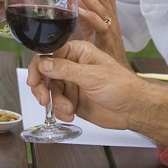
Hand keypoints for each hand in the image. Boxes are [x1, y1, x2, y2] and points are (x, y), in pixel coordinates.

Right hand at [28, 41, 167, 145]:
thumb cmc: (121, 86)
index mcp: (77, 53)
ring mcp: (71, 84)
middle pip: (45, 75)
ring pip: (50, 92)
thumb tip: (43, 64)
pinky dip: (60, 111)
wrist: (134, 109)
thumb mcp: (92, 76)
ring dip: (55, 103)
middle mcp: (71, 67)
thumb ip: (65, 69)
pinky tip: (70, 114)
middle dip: (43, 89)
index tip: (33, 81)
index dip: (38, 68)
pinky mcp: (72, 100)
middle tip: (43, 99)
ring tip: (67, 109)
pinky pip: (57, 105)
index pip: (49, 56)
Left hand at [74, 0, 130, 68]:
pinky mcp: (107, 41)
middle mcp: (111, 22)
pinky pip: (99, 26)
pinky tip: (79, 10)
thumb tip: (70, 5)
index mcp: (108, 18)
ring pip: (100, 8)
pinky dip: (89, 16)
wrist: (118, 83)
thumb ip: (83, 19)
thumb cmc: (103, 59)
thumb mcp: (90, 34)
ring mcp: (110, 31)